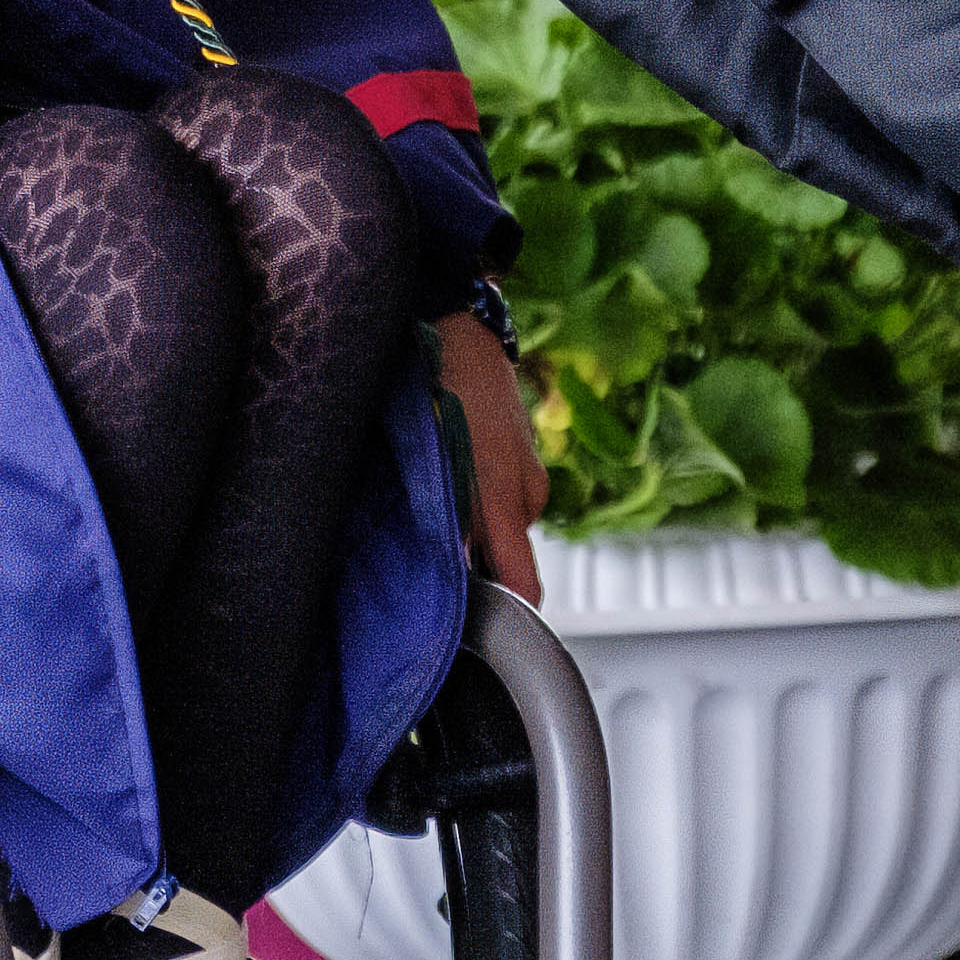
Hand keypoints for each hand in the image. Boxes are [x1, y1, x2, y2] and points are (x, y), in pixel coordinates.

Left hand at [432, 307, 542, 603]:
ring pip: (501, 531)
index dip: (505, 617)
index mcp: (504, 496)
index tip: (475, 631)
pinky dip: (480, 504)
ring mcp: (531, 478)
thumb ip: (446, 518)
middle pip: (508, 561)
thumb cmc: (439, 383)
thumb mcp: (430, 454)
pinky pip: (505, 504)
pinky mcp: (526, 466)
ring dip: (472, 531)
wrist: (460, 328)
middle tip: (427, 563)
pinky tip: (452, 481)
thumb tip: (454, 569)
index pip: (524, 587)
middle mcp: (527, 493)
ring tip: (432, 507)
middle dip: (474, 568)